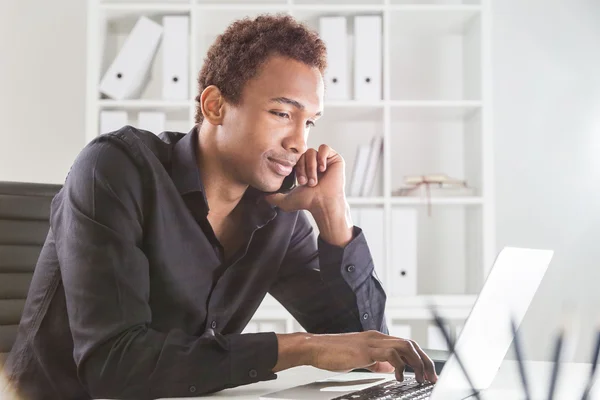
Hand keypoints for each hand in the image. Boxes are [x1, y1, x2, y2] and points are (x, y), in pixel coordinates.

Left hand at [265, 144, 344, 212]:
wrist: (323, 203)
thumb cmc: (308, 202)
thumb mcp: (287, 201)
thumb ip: (274, 198)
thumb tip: (263, 197)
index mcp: (304, 169)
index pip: (295, 158)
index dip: (296, 167)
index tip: (299, 181)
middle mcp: (314, 163)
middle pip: (303, 154)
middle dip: (303, 168)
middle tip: (306, 182)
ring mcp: (324, 160)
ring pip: (312, 152)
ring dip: (311, 166)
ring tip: (314, 180)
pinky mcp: (334, 158)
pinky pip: (324, 148)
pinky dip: (321, 157)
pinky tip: (322, 169)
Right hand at [310, 330, 437, 383]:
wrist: (314, 348)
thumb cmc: (332, 353)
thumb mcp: (360, 358)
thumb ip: (376, 361)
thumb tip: (389, 368)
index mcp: (376, 339)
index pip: (405, 344)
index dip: (420, 358)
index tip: (427, 372)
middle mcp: (377, 337)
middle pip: (410, 343)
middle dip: (424, 360)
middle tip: (430, 377)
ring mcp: (372, 342)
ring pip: (405, 345)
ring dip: (417, 362)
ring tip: (420, 377)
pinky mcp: (365, 349)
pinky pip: (390, 353)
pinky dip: (399, 365)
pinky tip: (398, 376)